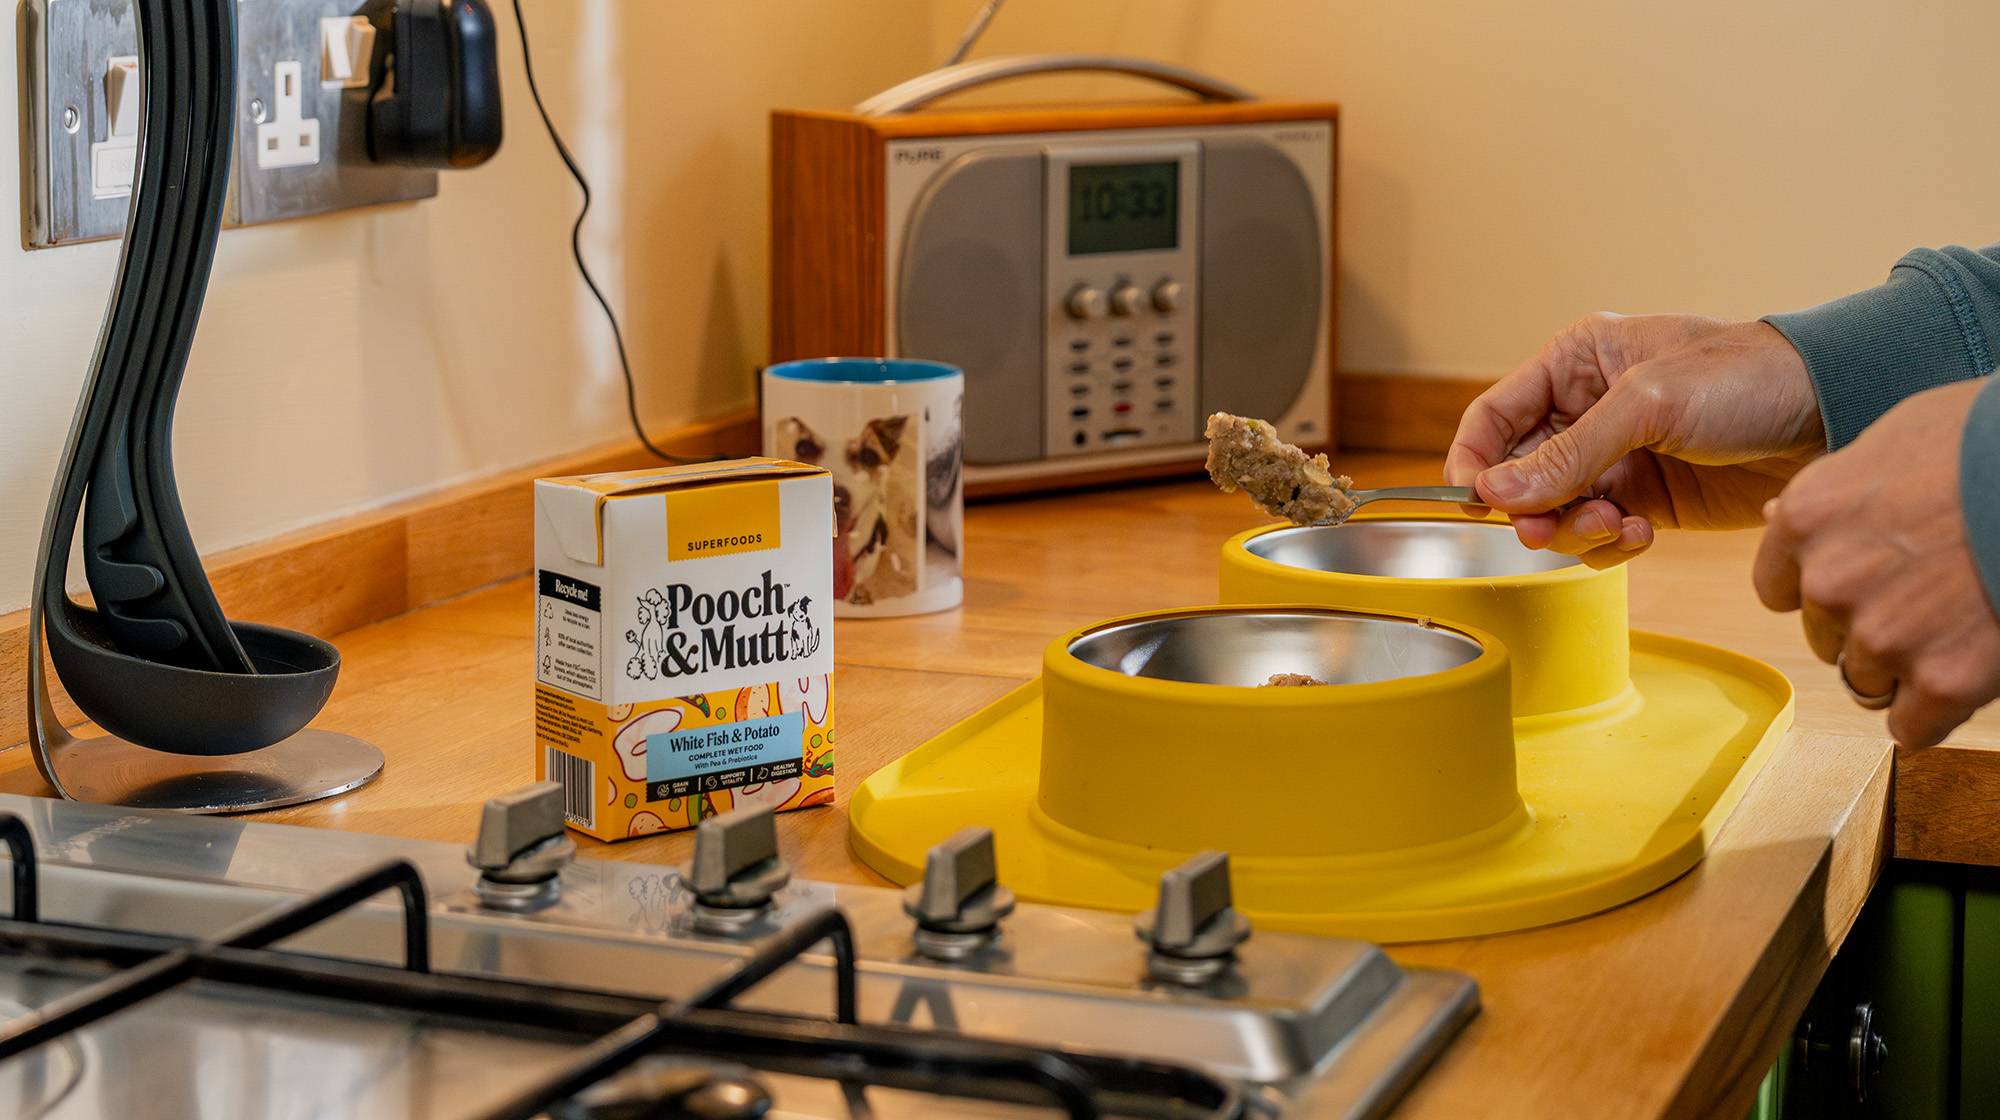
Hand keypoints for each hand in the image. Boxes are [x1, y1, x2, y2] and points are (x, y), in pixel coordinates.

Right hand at [1446, 314, 1825, 567]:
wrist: (1833, 413)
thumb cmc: (1749, 377)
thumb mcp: (1649, 403)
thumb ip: (1569, 452)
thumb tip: (1495, 493)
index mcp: (1576, 362)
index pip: (1494, 417)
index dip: (1475, 462)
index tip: (1478, 504)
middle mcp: (1586, 410)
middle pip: (1519, 475)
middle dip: (1533, 508)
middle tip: (1549, 530)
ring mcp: (1616, 458)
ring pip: (1555, 512)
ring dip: (1575, 530)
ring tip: (1617, 526)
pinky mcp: (1646, 500)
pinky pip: (1598, 534)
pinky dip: (1608, 544)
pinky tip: (1640, 534)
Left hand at [1754, 379, 1999, 746]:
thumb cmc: (1983, 442)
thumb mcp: (1889, 444)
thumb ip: (1834, 494)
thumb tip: (1775, 513)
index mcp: (1806, 519)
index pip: (1779, 591)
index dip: (1824, 592)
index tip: (1863, 583)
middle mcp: (1828, 582)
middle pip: (1825, 637)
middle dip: (1868, 625)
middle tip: (1928, 597)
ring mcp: (1883, 634)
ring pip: (1865, 682)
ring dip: (1904, 667)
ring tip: (1955, 624)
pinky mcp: (1944, 680)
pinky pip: (1910, 727)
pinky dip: (1934, 713)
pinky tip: (1964, 678)